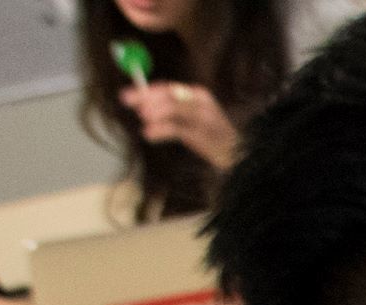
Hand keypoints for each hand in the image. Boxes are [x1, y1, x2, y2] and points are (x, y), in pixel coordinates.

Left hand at [122, 80, 240, 162]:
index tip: (126, 95)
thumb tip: (141, 103)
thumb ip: (171, 109)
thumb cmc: (212, 137)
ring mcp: (204, 118)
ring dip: (154, 112)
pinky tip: (148, 135)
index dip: (146, 91)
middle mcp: (202, 103)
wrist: (240, 155)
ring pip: (174, 108)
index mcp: (198, 95)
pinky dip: (161, 131)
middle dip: (146, 98)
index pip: (168, 88)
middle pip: (170, 95)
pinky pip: (178, 129)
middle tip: (127, 102)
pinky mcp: (204, 135)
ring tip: (142, 119)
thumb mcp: (191, 119)